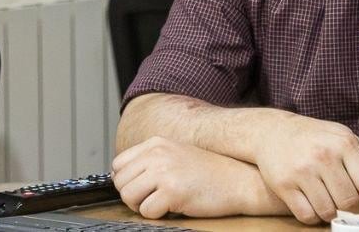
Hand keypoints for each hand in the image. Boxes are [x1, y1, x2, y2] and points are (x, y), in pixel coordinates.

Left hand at [111, 136, 259, 218]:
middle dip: (133, 196)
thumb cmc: (210, 171)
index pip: (118, 164)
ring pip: (128, 196)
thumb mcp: (176, 153)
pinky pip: (147, 211)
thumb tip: (123, 176)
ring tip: (160, 204)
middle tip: (151, 200)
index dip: (125, 180)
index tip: (139, 188)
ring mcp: (164, 172)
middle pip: (120, 182)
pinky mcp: (173, 192)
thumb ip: (151, 159)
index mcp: (155, 143)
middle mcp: (157, 154)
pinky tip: (172, 208)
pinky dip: (157, 215)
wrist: (239, 180)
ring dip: (142, 206)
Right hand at [246, 110, 358, 223]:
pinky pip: (307, 215)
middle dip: (352, 210)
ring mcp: (302, 170)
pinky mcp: (284, 184)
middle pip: (350, 202)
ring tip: (329, 203)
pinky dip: (313, 216)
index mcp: (343, 142)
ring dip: (332, 214)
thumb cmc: (315, 137)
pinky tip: (312, 204)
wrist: (272, 131)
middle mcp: (323, 155)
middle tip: (347, 205)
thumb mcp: (343, 138)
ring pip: (329, 212)